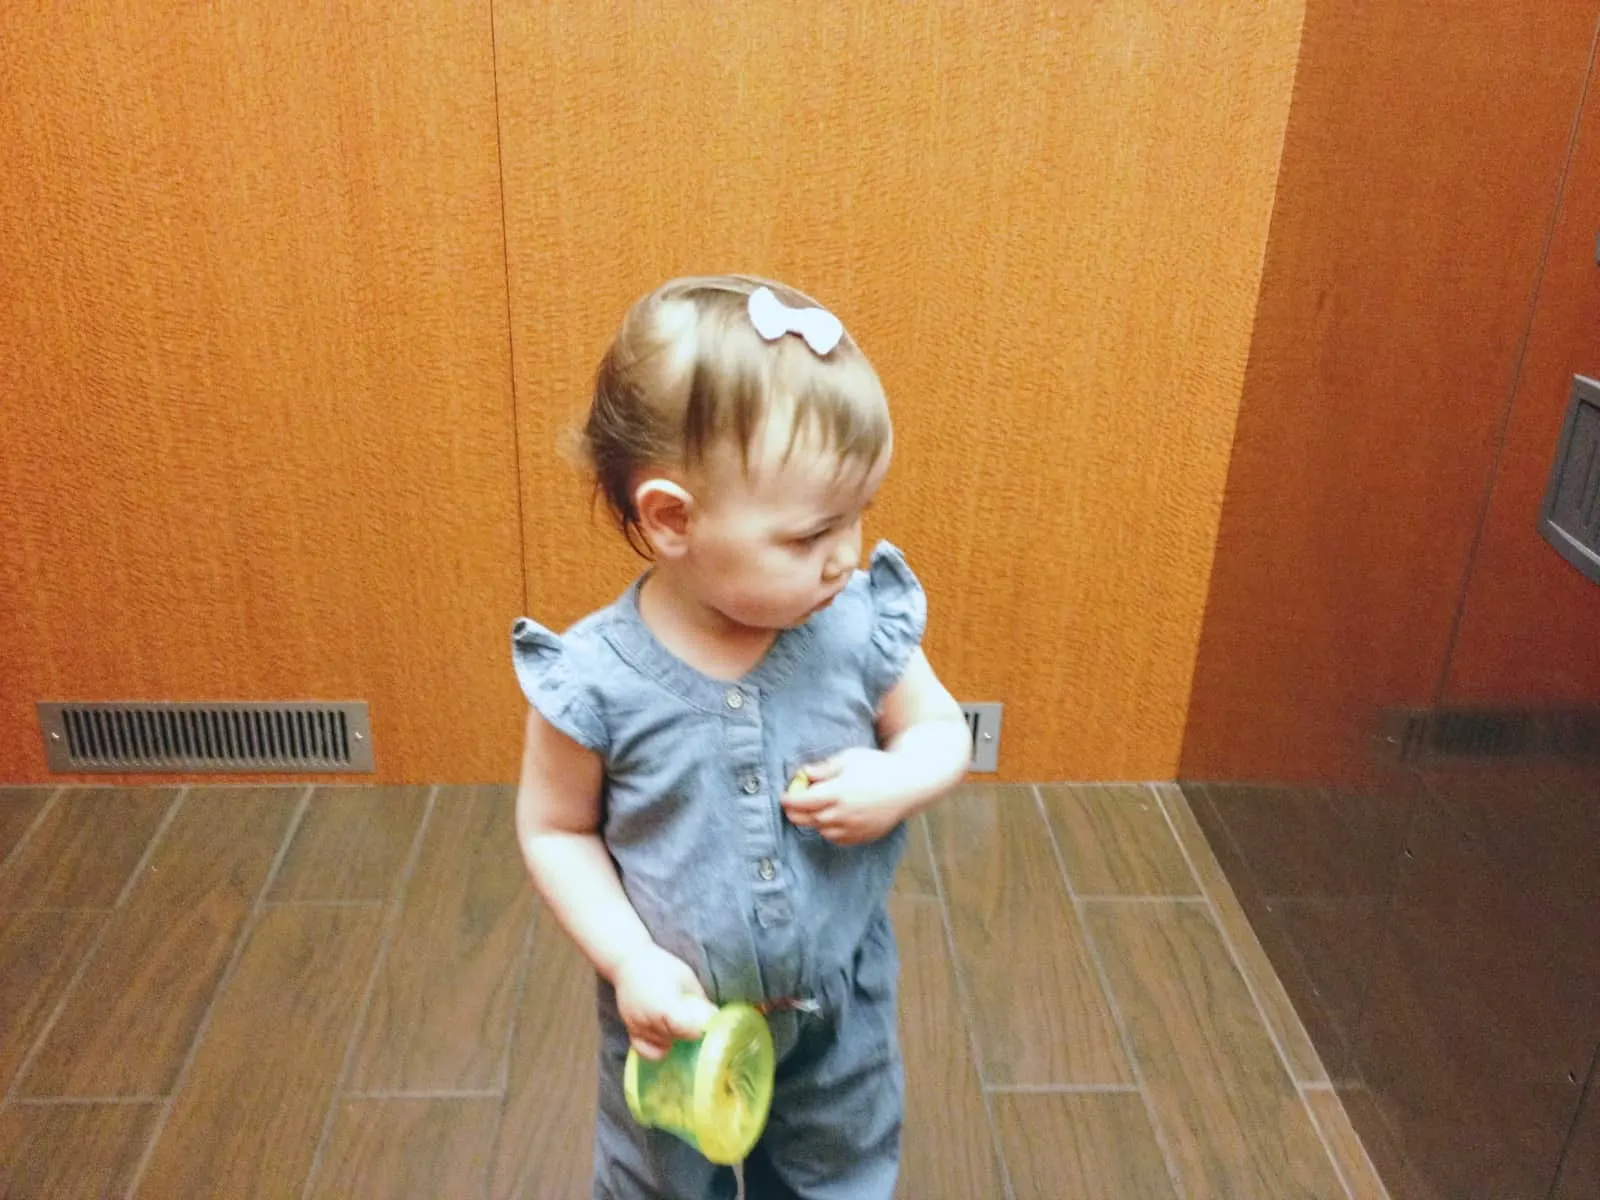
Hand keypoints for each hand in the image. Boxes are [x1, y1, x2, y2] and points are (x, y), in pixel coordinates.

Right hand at [613, 945, 718, 1059]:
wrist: (628, 962)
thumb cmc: (661, 966)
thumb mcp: (686, 978)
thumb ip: (700, 1000)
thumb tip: (715, 1017)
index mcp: (666, 1006)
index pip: (688, 1030)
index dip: (700, 1029)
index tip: (707, 1023)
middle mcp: (650, 1021)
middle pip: (677, 1038)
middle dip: (689, 1032)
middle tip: (696, 1020)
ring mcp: (638, 1028)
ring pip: (663, 1046)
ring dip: (675, 1038)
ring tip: (679, 1022)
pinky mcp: (630, 1031)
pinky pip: (646, 1051)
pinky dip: (659, 1048)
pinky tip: (666, 1036)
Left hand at [781, 747, 913, 845]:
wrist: (908, 784)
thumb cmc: (878, 766)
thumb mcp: (849, 758)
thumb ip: (824, 768)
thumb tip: (803, 774)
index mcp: (838, 792)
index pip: (803, 802)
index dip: (789, 800)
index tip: (784, 796)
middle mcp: (844, 813)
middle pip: (809, 819)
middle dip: (796, 813)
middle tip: (792, 805)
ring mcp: (854, 828)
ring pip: (822, 831)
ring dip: (813, 822)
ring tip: (814, 810)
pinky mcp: (863, 836)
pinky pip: (838, 839)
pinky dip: (829, 831)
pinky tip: (832, 819)